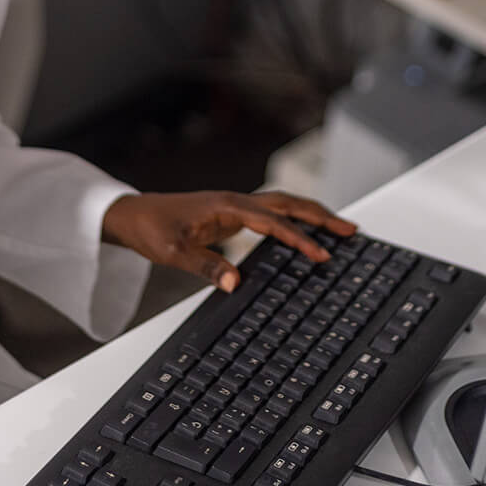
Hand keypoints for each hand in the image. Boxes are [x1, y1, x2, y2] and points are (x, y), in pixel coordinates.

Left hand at [102, 190, 356, 291]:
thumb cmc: (151, 229)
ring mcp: (234, 206)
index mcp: (225, 206)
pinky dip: (293, 219)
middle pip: (286, 203)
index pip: (271, 221)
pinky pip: (271, 214)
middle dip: (320, 216)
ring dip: (310, 214)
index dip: (298, 238)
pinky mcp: (231, 214)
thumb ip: (205, 265)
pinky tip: (305, 234)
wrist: (133, 214)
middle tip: (351, 231)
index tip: (322, 255)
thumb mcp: (173, 252)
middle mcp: (234, 201)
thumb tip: (237, 283)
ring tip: (340, 229)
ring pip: (281, 204)